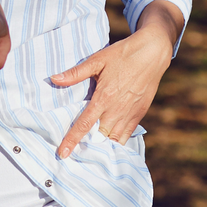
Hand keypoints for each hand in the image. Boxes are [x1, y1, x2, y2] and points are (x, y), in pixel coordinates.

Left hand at [48, 21, 173, 156]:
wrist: (152, 52)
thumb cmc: (123, 54)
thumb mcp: (97, 60)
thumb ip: (76, 73)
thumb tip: (54, 79)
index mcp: (103, 97)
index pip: (84, 124)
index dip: (72, 140)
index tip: (63, 153)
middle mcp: (116, 109)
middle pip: (99, 137)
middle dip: (87, 147)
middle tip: (75, 153)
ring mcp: (130, 113)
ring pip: (114, 139)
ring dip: (102, 146)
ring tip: (90, 151)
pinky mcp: (139, 114)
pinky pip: (127, 135)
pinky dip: (117, 142)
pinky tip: (108, 142)